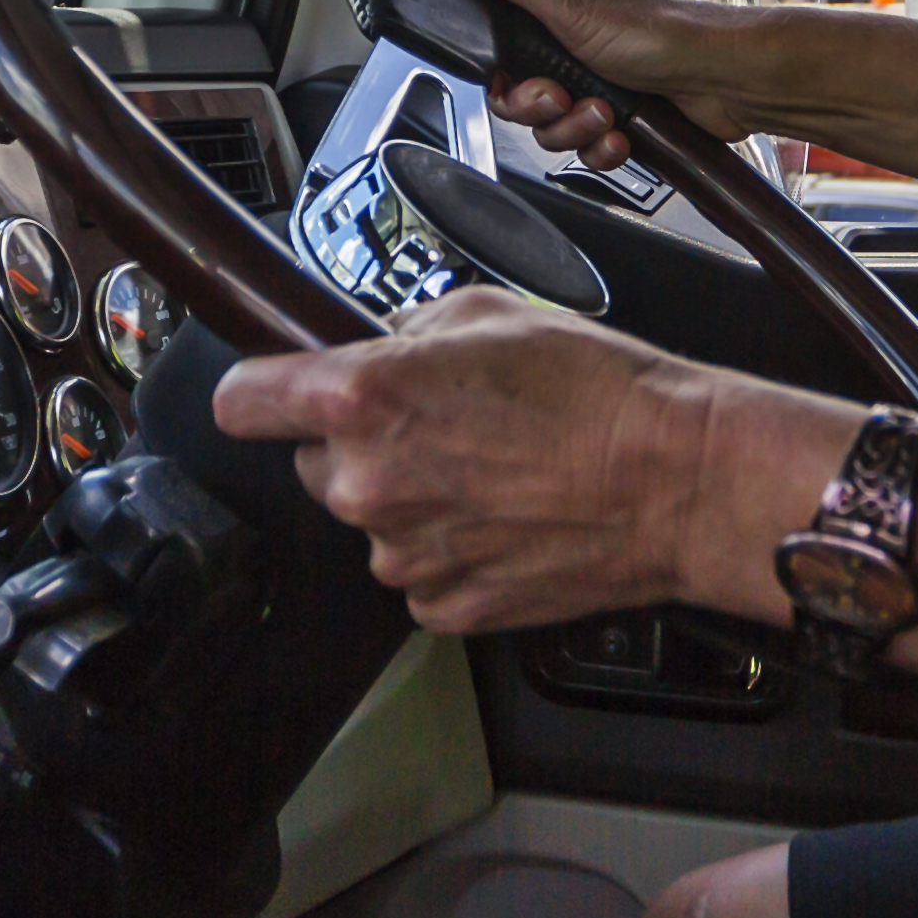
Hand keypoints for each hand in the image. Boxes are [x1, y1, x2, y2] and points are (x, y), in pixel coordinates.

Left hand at [214, 287, 731, 632]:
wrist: (676, 479)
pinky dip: (451, 550)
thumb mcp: (485, 312)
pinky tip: (505, 518)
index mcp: (361, 398)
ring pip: (373, 521)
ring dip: (413, 499)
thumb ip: (404, 331)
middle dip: (361, 446)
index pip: (241, 401)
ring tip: (493, 470)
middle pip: (315, 465)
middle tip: (439, 426)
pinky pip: (420, 572)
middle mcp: (368, 483)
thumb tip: (377, 344)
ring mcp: (403, 554)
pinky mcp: (445, 605)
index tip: (275, 395)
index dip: (261, 392)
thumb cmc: (599, 393)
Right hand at [454, 0, 756, 163]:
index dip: (509, 83)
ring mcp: (599, 88)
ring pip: (556, 131)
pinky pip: (590, 151)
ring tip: (607, 114)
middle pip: (526, 103)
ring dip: (579, 131)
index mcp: (557, 18)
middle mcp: (576, 52)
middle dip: (546, 112)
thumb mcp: (573, 4)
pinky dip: (604, 149)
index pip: (504, 60)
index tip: (530, 83)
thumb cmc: (661, 32)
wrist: (726, 78)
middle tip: (568, 99)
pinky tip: (622, 134)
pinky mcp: (622, 122)